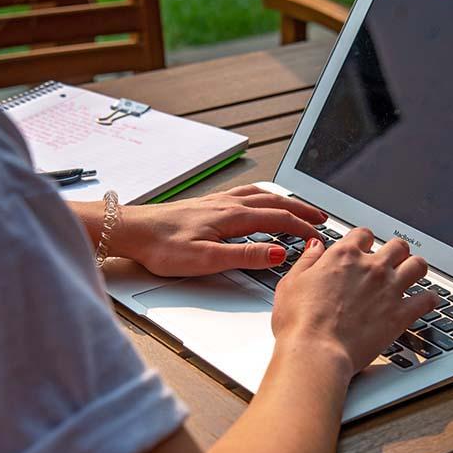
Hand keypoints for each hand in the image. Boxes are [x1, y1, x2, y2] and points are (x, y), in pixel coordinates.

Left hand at [109, 185, 326, 276]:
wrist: (132, 230)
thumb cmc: (162, 246)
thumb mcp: (206, 259)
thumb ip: (245, 255)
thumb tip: (278, 252)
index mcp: (232, 217)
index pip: (278, 219)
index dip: (303, 228)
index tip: (319, 235)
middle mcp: (227, 204)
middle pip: (274, 202)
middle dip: (301, 209)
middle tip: (320, 217)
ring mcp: (217, 201)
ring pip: (260, 195)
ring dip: (284, 200)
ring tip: (297, 206)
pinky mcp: (206, 203)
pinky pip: (244, 193)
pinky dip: (262, 195)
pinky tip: (258, 199)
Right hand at [272, 228, 438, 377]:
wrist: (316, 351)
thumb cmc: (299, 321)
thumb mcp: (291, 283)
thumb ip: (307, 261)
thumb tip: (315, 246)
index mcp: (343, 256)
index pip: (363, 234)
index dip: (363, 240)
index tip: (362, 248)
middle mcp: (371, 267)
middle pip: (397, 246)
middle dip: (395, 252)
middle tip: (390, 261)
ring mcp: (389, 289)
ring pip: (418, 266)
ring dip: (415, 268)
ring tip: (411, 275)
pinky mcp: (401, 314)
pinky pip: (428, 300)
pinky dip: (429, 299)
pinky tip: (425, 301)